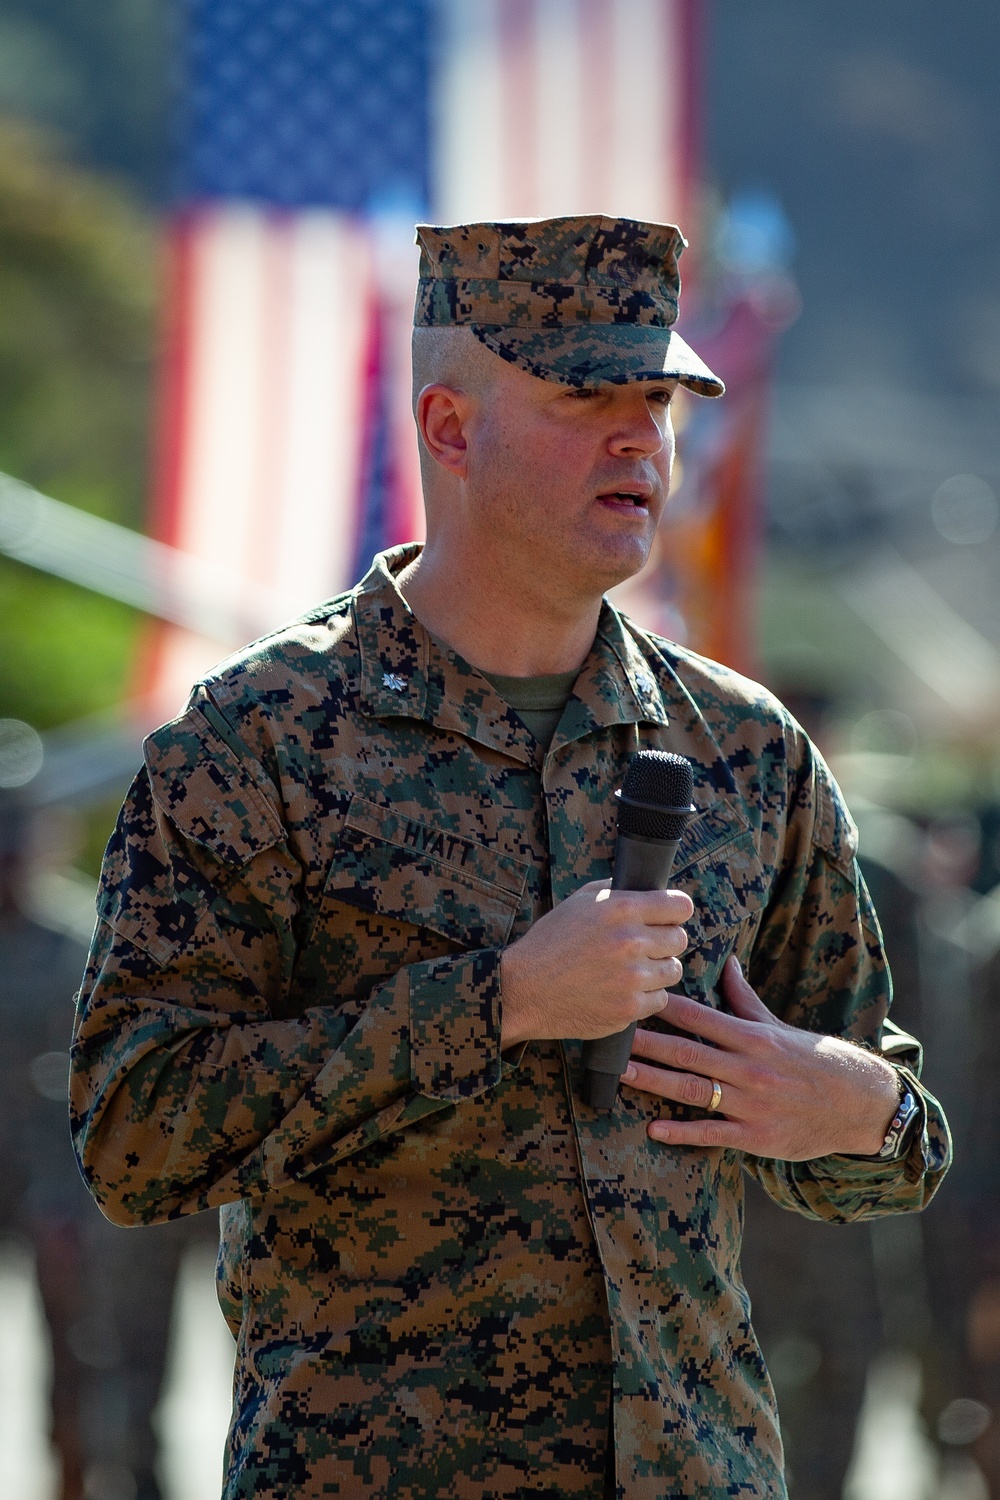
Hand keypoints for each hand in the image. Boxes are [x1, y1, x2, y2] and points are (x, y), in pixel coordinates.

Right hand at [500, 881, 693, 1047]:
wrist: (524, 989)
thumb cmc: (550, 942)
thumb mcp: (578, 901)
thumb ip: (615, 890)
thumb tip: (647, 887)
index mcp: (621, 909)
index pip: (680, 905)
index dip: (676, 910)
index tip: (669, 917)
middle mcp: (630, 941)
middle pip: (679, 939)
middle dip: (664, 942)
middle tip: (643, 947)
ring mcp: (632, 978)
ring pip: (673, 970)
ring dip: (657, 970)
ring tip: (631, 970)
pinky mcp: (629, 1008)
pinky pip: (659, 999)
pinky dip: (645, 996)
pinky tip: (622, 990)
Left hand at [623, 955, 900, 1159]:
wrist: (859, 1104)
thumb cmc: (814, 1060)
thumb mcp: (780, 1026)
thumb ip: (746, 999)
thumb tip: (726, 961)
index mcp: (754, 1038)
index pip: (702, 1018)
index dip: (667, 1008)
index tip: (636, 997)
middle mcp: (750, 1069)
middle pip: (689, 1054)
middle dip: (649, 1045)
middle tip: (612, 1036)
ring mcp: (753, 1105)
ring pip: (695, 1092)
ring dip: (655, 1083)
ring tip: (621, 1076)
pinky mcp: (757, 1138)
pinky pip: (714, 1134)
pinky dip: (683, 1133)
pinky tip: (654, 1130)